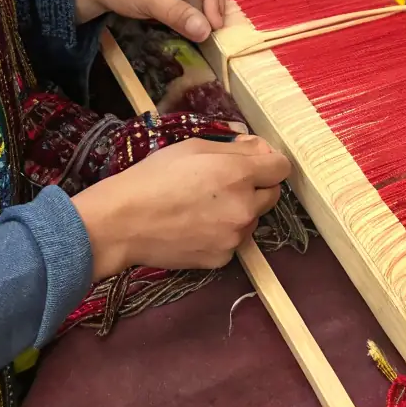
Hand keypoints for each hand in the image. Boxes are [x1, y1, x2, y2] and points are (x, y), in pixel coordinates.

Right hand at [72, 136, 289, 277]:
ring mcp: (234, 238)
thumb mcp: (194, 147)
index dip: (269, 161)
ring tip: (205, 205)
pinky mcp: (222, 259)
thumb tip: (258, 148)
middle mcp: (244, 208)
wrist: (124, 222)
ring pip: (252, 219)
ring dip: (240, 210)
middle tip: (225, 181)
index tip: (254, 160)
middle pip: (272, 195)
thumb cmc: (155, 176)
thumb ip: (234, 147)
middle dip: (256, 186)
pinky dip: (223, 232)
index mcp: (239, 174)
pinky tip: (196, 225)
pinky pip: (233, 241)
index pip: (281, 168)